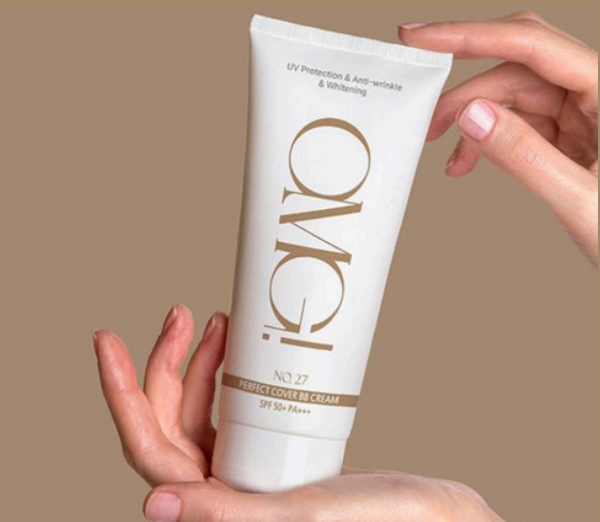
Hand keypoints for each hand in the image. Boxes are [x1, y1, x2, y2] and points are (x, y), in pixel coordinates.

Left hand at [95, 305, 503, 521]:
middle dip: (165, 362)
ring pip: (197, 411)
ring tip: (214, 319)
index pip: (148, 450)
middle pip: (167, 422)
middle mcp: (220, 491)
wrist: (425, 511)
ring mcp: (241, 469)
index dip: (122, 394)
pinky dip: (226, 373)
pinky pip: (228, 408)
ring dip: (198, 361)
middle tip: (180, 313)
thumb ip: (226, 515)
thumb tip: (151, 506)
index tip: (108, 340)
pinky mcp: (263, 453)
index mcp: (216, 510)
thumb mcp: (301, 515)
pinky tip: (235, 346)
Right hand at [399, 11, 597, 265]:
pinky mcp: (571, 133)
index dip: (471, 36)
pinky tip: (470, 160)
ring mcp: (582, 113)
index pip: (532, 46)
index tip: (424, 39)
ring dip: (473, 121)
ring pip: (513, 96)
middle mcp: (595, 93)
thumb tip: (474, 117)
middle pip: (516, 69)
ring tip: (449, 154)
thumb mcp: (582, 200)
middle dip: (465, 90)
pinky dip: (489, 140)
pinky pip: (520, 122)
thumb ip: (526, 156)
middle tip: (427, 113)